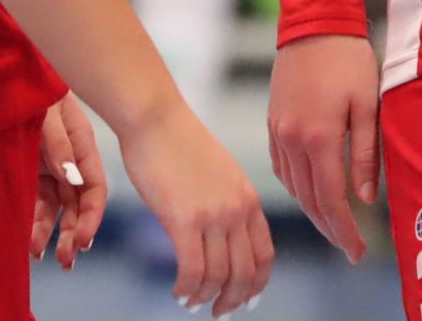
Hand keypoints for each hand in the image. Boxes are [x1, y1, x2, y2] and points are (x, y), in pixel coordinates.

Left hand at [32, 92, 107, 269]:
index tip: (82, 241)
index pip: (94, 189)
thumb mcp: (47, 114)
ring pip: (55, 206)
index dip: (91, 217)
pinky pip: (34, 199)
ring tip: (40, 254)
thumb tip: (71, 179)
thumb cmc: (33, 88)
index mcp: (83, 145)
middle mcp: (69, 160)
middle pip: (76, 203)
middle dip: (72, 233)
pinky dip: (33, 220)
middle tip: (64, 261)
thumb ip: (58, 146)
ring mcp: (50, 164)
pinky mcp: (30, 167)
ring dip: (51, 231)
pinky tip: (28, 239)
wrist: (8, 72)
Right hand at [116, 95, 272, 314]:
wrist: (156, 119)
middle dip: (234, 300)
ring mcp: (213, 215)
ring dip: (206, 298)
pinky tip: (178, 292)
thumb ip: (226, 204)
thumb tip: (221, 236)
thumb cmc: (179, 144)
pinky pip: (192, 270)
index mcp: (249, 198)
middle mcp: (238, 209)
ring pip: (219, 276)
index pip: (265, 254)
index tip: (247, 301)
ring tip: (192, 303)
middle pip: (246, 272)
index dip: (257, 284)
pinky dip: (187, 289)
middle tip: (219, 312)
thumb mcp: (218, 175)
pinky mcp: (184, 219)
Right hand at [268, 33, 381, 263]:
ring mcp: (278, 132)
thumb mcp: (368, 105)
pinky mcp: (273, 123)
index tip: (357, 252)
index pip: (332, 199)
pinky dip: (297, 186)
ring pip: (293, 187)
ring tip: (334, 225)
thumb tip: (365, 199)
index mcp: (319, 138)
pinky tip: (310, 192)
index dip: (345, 230)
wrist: (315, 23)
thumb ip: (366, 154)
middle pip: (309, 200)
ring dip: (313, 210)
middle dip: (330, 228)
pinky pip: (281, 168)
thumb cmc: (350, 60)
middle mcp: (293, 141)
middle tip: (348, 247)